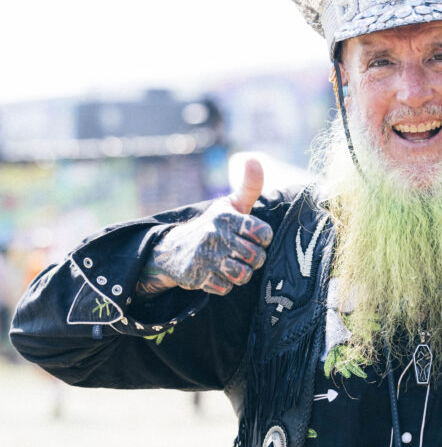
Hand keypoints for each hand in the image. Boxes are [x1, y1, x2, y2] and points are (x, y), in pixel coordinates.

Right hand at [136, 157, 272, 296]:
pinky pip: (225, 288)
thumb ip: (249, 187)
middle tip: (244, 254)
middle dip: (253, 259)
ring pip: (242, 275)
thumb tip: (254, 159)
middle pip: (255, 257)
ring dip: (241, 274)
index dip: (262, 238)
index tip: (254, 237)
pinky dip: (224, 284)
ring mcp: (205, 257)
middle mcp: (215, 235)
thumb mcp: (230, 205)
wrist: (174, 248)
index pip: (262, 232)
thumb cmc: (214, 225)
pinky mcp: (197, 276)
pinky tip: (217, 274)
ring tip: (233, 265)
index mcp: (226, 217)